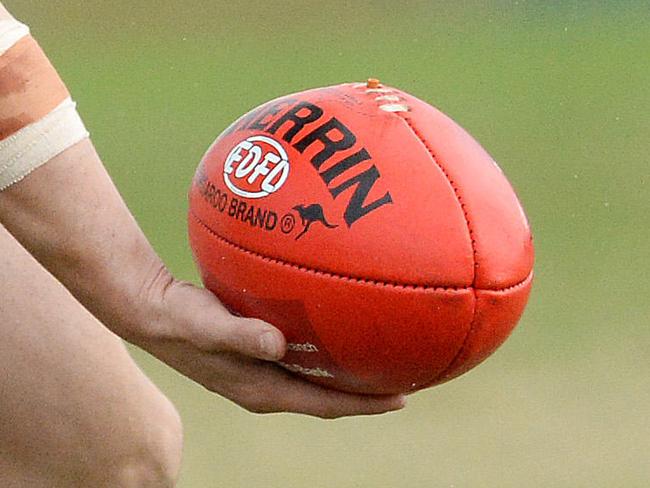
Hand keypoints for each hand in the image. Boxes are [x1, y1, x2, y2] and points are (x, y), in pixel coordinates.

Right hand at [135, 270, 405, 418]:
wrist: (154, 312)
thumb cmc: (180, 319)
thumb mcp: (208, 326)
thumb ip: (242, 335)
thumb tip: (278, 343)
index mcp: (261, 389)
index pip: (323, 405)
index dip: (363, 405)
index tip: (401, 399)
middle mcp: (266, 386)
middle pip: (328, 398)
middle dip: (366, 395)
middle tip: (405, 381)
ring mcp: (262, 372)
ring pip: (317, 382)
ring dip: (349, 377)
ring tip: (382, 363)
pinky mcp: (257, 354)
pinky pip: (303, 361)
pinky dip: (327, 356)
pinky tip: (340, 333)